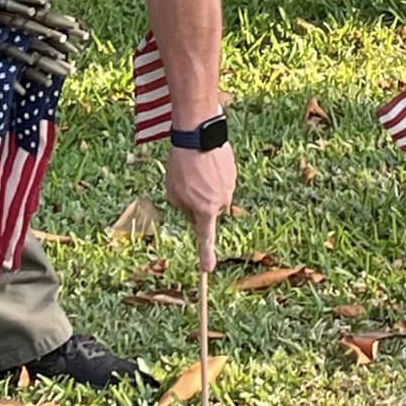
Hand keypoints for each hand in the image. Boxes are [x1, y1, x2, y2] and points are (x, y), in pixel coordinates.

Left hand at [166, 142, 235, 271]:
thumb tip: (194, 213)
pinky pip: (219, 180)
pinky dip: (210, 174)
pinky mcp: (233, 173)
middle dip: (196, 202)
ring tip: (193, 168)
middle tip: (184, 184)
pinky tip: (202, 161)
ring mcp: (230, 187)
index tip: (208, 270)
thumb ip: (183, 209)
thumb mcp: (173, 192)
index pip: (205, 238)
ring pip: (213, 194)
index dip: (206, 255)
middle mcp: (221, 202)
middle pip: (207, 210)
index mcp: (205, 210)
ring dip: (203, 186)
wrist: (199, 135)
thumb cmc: (182, 165)